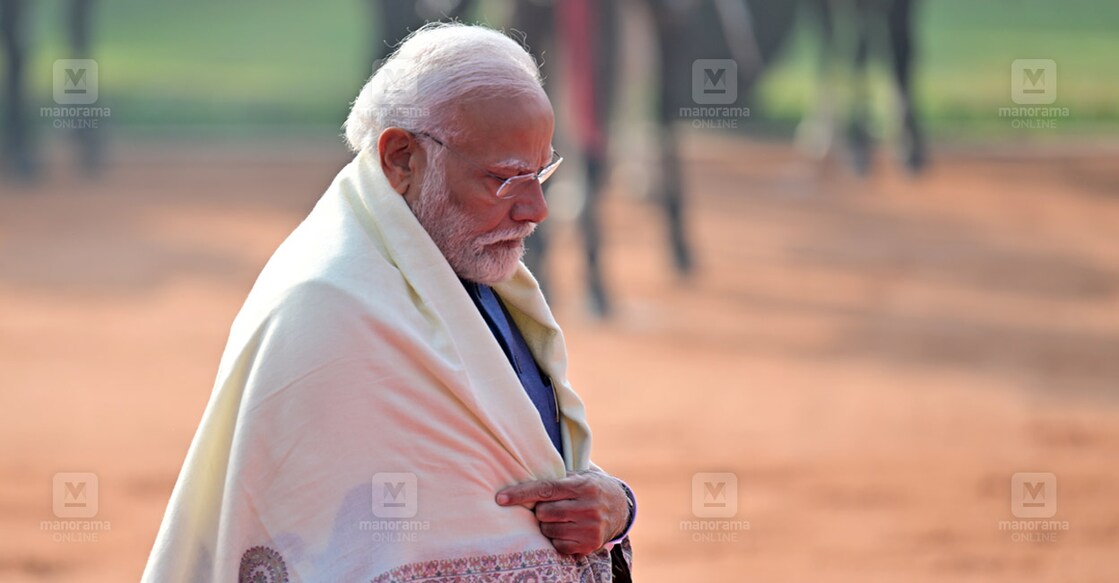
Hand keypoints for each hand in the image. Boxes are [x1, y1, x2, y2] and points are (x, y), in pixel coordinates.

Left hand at [496, 470, 628, 556]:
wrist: (621, 507)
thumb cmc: (590, 489)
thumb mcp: (578, 477)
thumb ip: (555, 480)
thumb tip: (520, 484)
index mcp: (583, 486)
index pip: (545, 489)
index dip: (521, 494)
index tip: (500, 498)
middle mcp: (588, 507)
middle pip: (544, 513)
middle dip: (540, 511)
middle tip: (548, 508)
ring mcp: (591, 527)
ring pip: (549, 531)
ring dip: (547, 526)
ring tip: (560, 519)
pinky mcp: (590, 544)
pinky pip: (559, 546)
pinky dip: (557, 539)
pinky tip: (567, 530)